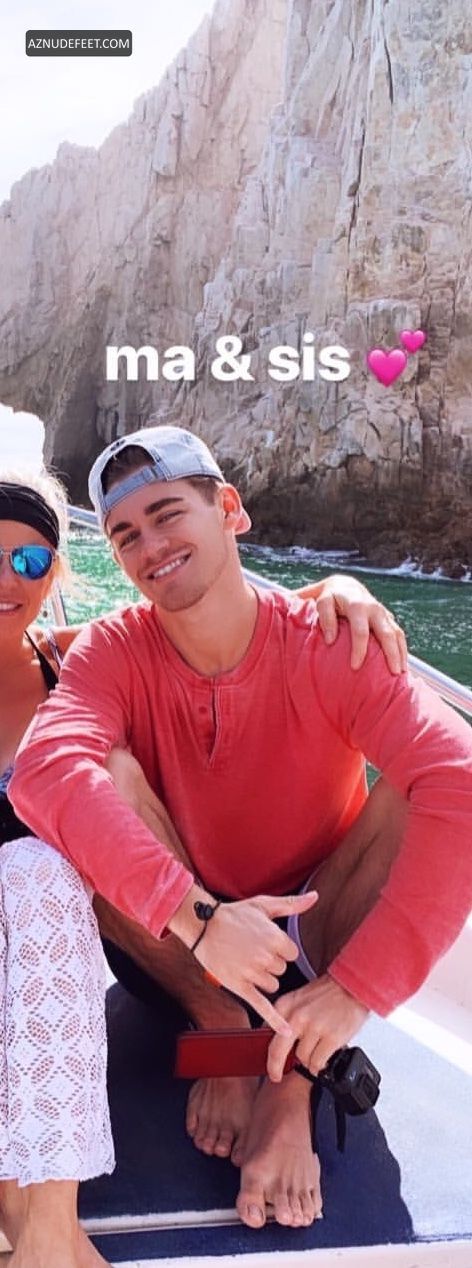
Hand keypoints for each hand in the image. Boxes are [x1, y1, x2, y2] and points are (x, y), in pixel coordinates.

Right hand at [190, 890, 317, 1035]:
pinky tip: (287, 1031)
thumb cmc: (234, 914)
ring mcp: (252, 972)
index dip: (281, 950)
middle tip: (252, 950)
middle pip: (282, 970)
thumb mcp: (264, 905)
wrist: (203, 925)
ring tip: (245, 962)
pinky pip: (261, 1005)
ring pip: (272, 985)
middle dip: (270, 963)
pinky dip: (275, 1020)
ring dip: (263, 978)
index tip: (267, 944)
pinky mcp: (239, 985)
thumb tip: (315, 896)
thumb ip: (292, 904)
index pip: (292, 954)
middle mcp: (265, 956)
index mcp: (275, 937)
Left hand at [266, 973, 368, 1081]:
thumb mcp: (300, 998)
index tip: (268, 1061)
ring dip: (308, 1061)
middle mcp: (297, 1017)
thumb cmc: (329, 991)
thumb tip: (275, 1037)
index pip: (267, 1034)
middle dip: (275, 1068)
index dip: (267, 1050)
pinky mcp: (331, 1038)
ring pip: (302, 1058)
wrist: (353, 985)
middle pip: (278, 1052)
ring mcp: (314, 1028)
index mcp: (286, 1005)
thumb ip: (286, 1016)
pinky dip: (319, 1066)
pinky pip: (318, 1063)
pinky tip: (322, 1060)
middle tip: (276, 1076)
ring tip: (316, 1051)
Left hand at [296, 574, 406, 672]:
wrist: (345, 585)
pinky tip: (402, 666)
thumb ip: (325, 617)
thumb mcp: (323, 601)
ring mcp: (384, 613)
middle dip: (391, 654)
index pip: (360, 631)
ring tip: (400, 674)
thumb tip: (330, 640)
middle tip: (392, 674)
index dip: (358, 650)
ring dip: (401, 654)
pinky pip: (399, 635)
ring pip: (397, 634)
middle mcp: (374, 608)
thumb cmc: (330, 597)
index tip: (355, 668)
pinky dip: (403, 650)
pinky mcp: (389, 619)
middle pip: (387, 633)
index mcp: (357, 604)